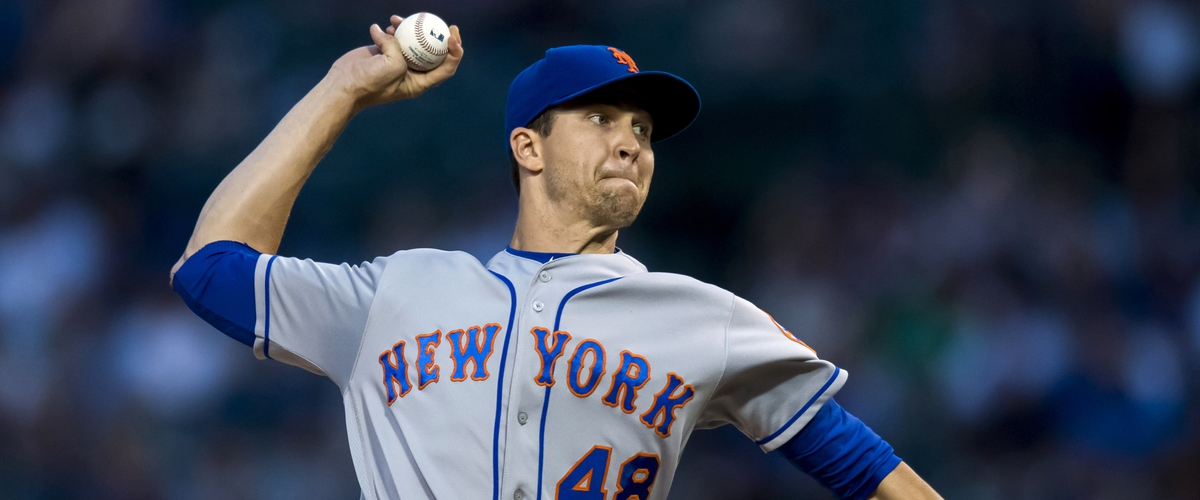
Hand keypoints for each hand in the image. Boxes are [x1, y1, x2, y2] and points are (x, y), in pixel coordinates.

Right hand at [328, 15, 463, 108]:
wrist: (343, 86)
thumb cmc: (370, 82)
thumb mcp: (392, 66)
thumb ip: (398, 48)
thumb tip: (389, 33)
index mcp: (420, 82)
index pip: (446, 68)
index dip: (455, 53)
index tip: (452, 38)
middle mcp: (412, 72)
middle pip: (434, 53)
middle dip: (439, 36)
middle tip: (442, 23)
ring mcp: (399, 62)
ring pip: (413, 42)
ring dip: (411, 29)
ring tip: (398, 20)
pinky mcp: (385, 53)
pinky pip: (395, 38)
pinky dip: (393, 30)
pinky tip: (388, 24)